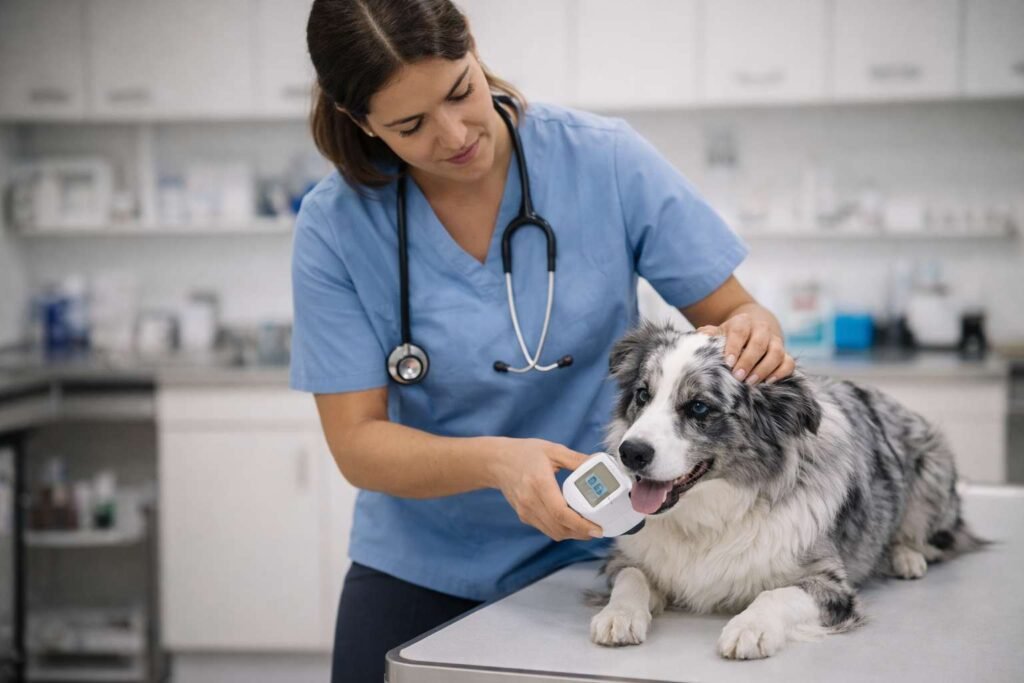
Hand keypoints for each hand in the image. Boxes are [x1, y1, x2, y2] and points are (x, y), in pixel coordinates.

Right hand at [488, 438, 603, 540]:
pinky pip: (546, 529)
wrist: (497, 461)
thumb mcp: (553, 450)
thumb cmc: (525, 453)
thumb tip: (597, 463)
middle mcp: (530, 501)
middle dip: (582, 533)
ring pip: (553, 532)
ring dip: (572, 534)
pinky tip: (572, 522)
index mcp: (539, 483)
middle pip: (559, 528)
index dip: (581, 525)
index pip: (561, 513)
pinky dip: (561, 530)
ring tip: (588, 527)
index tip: (598, 529)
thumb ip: (576, 458)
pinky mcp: (524, 516)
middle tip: (599, 529)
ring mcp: (525, 511)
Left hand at [698, 312, 793, 384]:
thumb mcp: (719, 333)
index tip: (728, 363)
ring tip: (751, 382)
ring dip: (764, 368)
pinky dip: (781, 372)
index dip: (734, 347)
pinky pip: (788, 362)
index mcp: (742, 322)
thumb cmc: (730, 337)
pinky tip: (768, 382)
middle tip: (738, 377)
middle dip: (749, 361)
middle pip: (759, 343)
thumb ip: (709, 335)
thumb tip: (700, 336)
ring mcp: (776, 341)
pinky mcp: (785, 354)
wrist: (752, 330)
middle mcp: (762, 329)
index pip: (739, 332)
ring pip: (777, 352)